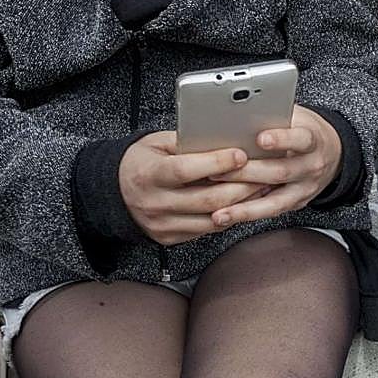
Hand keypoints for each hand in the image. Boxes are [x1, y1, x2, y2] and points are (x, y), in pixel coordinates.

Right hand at [119, 131, 264, 244]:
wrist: (112, 194)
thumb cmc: (140, 162)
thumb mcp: (155, 144)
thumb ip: (185, 143)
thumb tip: (222, 139)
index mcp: (148, 174)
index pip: (186, 170)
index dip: (216, 163)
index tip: (240, 154)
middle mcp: (154, 203)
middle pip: (207, 199)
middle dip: (241, 187)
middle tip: (264, 174)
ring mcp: (162, 224)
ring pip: (212, 219)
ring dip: (242, 205)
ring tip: (261, 189)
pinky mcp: (170, 238)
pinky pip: (207, 230)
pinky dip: (229, 217)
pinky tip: (244, 204)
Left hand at [209, 105, 343, 226]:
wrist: (332, 154)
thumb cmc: (305, 130)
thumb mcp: (296, 116)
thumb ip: (273, 115)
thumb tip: (237, 112)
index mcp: (312, 140)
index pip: (300, 139)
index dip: (281, 139)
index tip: (261, 138)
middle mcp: (311, 167)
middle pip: (280, 172)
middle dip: (247, 173)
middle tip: (217, 172)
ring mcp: (304, 189)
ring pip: (275, 201)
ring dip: (244, 208)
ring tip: (219, 212)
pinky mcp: (296, 204)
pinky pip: (270, 212)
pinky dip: (246, 215)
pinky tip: (225, 217)